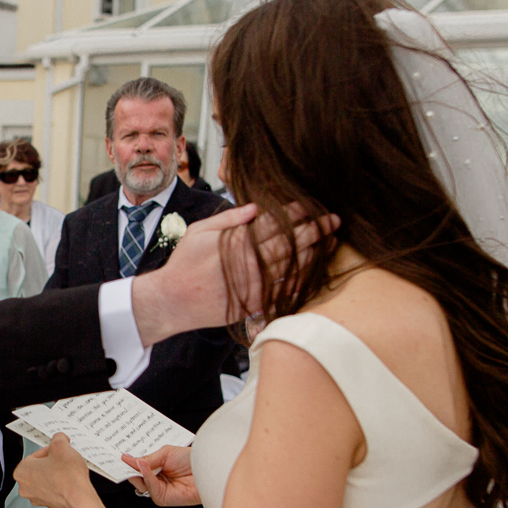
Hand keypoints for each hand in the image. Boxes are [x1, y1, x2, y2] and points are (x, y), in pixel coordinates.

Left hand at [12, 435, 99, 507]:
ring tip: (69, 470)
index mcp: (22, 471)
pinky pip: (53, 489)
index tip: (59, 450)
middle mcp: (25, 487)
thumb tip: (59, 438)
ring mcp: (36, 497)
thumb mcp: (62, 446)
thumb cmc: (68, 477)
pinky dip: (61, 484)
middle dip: (53, 462)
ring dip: (57, 473)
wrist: (80, 499)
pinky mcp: (49, 504)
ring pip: (46, 478)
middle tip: (64, 459)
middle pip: (40, 467)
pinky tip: (70, 481)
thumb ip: (58, 438)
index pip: (36, 454)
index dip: (50, 450)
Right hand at [125, 444, 199, 506]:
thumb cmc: (191, 460)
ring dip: (137, 471)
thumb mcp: (165, 453)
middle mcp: (157, 479)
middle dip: (129, 468)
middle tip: (122, 459)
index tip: (120, 456)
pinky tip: (143, 466)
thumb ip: (148, 459)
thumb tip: (131, 460)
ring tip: (135, 461)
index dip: (130, 462)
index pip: (139, 466)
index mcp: (157, 467)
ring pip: (140, 483)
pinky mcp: (161, 498)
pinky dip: (145, 476)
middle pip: (136, 476)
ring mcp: (158, 489)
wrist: (206, 470)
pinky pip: (149, 487)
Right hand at [130, 203, 337, 343]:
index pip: (273, 223)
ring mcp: (254, 285)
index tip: (309, 205)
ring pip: (292, 266)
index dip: (294, 213)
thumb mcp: (199, 232)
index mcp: (236, 242)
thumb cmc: (184, 264)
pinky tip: (316, 269)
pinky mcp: (255, 303)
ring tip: (332, 241)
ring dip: (315, 252)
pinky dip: (303, 278)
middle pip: (290, 243)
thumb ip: (228, 218)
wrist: (174, 301)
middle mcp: (248, 264)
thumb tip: (255, 207)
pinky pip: (284, 289)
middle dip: (315, 229)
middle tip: (334, 220)